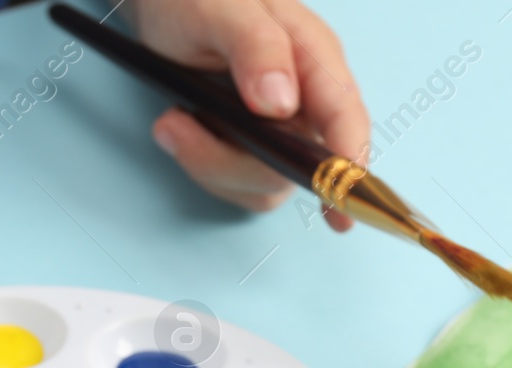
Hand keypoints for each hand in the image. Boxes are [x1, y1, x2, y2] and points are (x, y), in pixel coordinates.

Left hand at [128, 0, 368, 228]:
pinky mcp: (251, 147)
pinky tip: (178, 127)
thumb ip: (257, 46)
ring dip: (209, 165)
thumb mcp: (223, 7)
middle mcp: (307, 100)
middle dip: (233, 163)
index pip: (344, 118)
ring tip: (170, 120)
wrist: (165, 4)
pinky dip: (201, 165)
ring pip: (264, 185)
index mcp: (315, 58)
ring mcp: (281, 129)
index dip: (347, 165)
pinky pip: (238, 184)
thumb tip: (282, 104)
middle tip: (175, 126)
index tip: (335, 203)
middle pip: (299, 168)